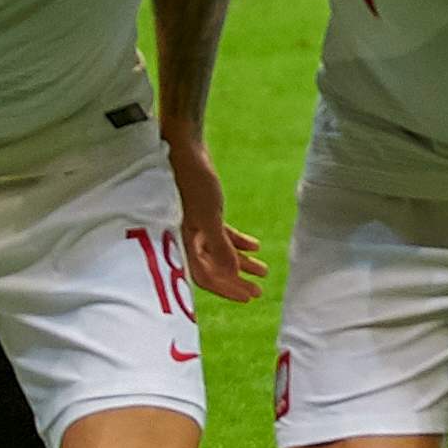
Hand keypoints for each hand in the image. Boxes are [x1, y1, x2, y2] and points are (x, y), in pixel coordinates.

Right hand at [168, 132, 268, 301]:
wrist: (184, 150)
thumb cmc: (193, 183)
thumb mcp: (210, 217)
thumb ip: (219, 247)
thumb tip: (231, 275)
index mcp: (184, 244)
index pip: (206, 277)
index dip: (227, 289)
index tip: (248, 297)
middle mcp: (188, 239)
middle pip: (214, 268)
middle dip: (236, 281)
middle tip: (258, 292)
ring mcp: (196, 227)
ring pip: (220, 252)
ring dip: (242, 262)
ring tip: (263, 270)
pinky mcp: (203, 213)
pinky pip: (221, 235)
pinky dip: (238, 242)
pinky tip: (256, 246)